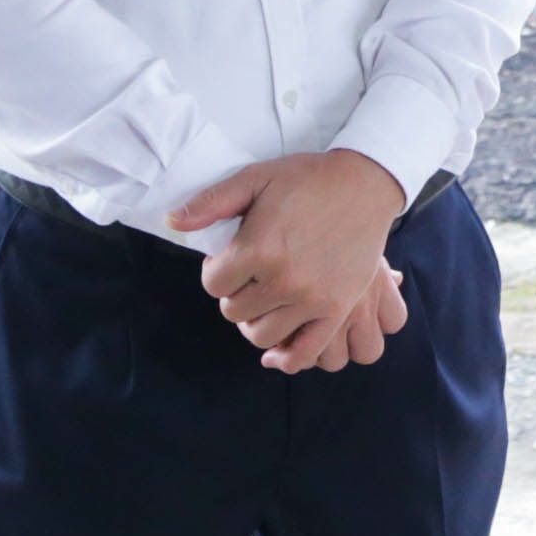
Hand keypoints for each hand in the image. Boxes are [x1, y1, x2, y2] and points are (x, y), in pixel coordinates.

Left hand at [172, 149, 405, 372]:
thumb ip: (211, 202)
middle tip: (250, 275)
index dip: (216, 271)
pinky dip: (287, 358)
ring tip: (264, 300)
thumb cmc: (307, 179)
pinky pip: (305, 352)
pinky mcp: (337, 309)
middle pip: (234, 311)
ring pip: (262, 335)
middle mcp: (283, 279)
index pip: (213, 284)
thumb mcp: (255, 178)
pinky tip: (276, 351)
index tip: (229, 259)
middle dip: (235, 293)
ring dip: (256, 321)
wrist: (364, 183)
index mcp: (258, 248)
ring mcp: (312, 299)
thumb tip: (171, 222)